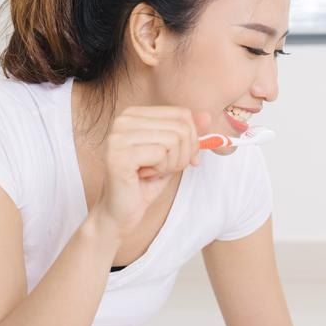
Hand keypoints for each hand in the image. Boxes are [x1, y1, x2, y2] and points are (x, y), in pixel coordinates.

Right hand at [90, 106, 208, 237]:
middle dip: (183, 155)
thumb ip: (188, 133)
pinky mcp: (119, 155)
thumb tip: (207, 116)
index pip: (182, 113)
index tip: (186, 158)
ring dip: (172, 164)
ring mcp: (118, 136)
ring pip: (173, 140)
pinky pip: (160, 154)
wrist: (121, 212)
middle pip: (180, 128)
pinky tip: (145, 176)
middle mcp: (123, 120)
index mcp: (134, 114)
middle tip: (166, 169)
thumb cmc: (145, 183)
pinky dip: (161, 170)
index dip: (192, 139)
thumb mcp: (173, 154)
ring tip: (154, 172)